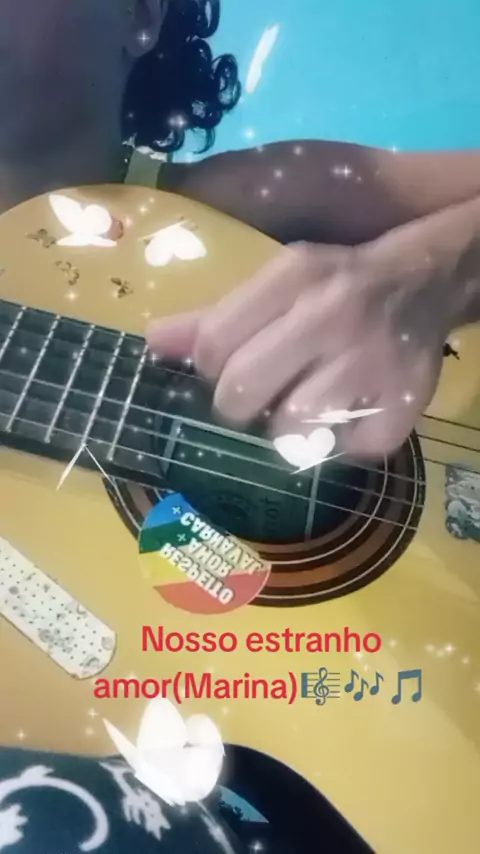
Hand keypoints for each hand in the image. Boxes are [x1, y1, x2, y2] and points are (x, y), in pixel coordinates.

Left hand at [146, 228, 451, 458]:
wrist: (424, 284)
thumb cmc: (335, 287)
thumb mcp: (278, 284)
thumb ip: (215, 317)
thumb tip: (153, 344)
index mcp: (294, 278)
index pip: (213, 345)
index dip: (208, 372)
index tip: (224, 374)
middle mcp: (332, 316)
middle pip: (243, 389)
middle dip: (237, 407)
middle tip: (254, 402)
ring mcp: (371, 364)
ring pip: (291, 429)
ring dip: (285, 431)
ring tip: (299, 412)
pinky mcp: (401, 407)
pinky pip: (344, 452)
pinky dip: (336, 447)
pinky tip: (342, 420)